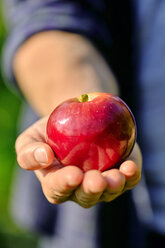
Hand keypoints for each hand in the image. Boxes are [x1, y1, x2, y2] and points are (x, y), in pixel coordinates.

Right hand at [15, 117, 141, 207]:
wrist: (75, 119)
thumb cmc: (51, 131)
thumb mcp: (31, 137)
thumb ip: (29, 151)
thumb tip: (44, 156)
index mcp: (57, 183)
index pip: (58, 190)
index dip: (64, 185)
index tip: (73, 174)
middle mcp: (80, 188)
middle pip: (86, 196)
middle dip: (91, 190)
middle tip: (96, 180)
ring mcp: (102, 182)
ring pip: (109, 192)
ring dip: (114, 186)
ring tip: (117, 176)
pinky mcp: (120, 172)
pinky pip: (128, 179)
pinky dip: (131, 176)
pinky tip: (130, 167)